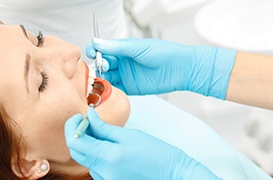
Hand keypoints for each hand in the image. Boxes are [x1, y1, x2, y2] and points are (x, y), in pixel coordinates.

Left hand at [65, 108, 220, 179]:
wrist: (172, 173)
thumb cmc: (156, 153)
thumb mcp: (129, 135)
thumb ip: (104, 128)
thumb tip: (88, 116)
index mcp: (108, 158)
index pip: (75, 141)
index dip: (72, 126)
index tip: (77, 116)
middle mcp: (103, 173)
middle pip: (77, 152)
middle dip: (78, 134)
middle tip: (87, 121)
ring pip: (86, 159)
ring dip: (88, 144)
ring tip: (101, 133)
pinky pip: (95, 166)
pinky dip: (96, 154)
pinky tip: (107, 146)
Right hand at [86, 38, 235, 98]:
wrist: (181, 68)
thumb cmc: (163, 53)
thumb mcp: (138, 47)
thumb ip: (117, 47)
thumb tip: (96, 42)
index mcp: (124, 49)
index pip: (103, 49)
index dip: (95, 51)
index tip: (92, 53)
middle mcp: (123, 62)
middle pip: (103, 64)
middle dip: (99, 65)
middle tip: (103, 66)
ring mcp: (126, 75)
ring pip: (107, 77)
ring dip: (102, 78)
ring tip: (104, 77)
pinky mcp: (130, 88)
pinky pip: (116, 89)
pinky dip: (110, 89)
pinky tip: (108, 87)